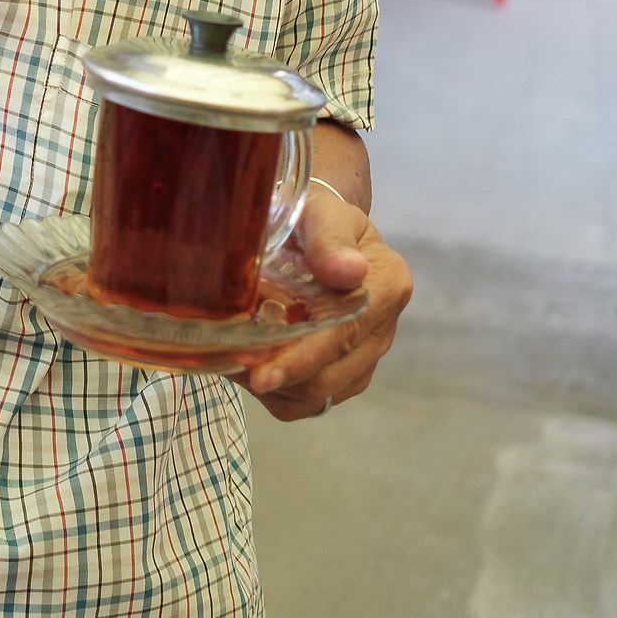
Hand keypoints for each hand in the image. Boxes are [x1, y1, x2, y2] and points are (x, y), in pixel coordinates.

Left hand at [238, 181, 411, 422]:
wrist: (317, 230)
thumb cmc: (314, 217)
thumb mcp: (320, 213)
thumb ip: (330, 239)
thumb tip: (348, 270)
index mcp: (387, 284)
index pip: (342, 336)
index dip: (300, 360)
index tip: (261, 375)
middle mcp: (383, 327)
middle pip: (329, 377)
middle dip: (278, 379)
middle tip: (229, 365)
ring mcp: (367, 355)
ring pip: (318, 397)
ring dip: (275, 388)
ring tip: (237, 360)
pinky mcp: (348, 373)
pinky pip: (311, 404)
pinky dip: (278, 395)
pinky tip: (254, 368)